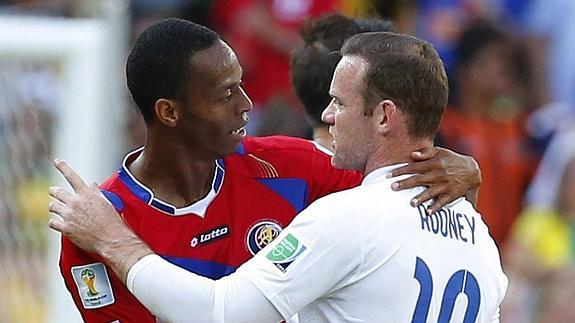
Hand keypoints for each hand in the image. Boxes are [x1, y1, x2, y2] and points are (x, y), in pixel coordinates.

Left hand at [48, 159, 151, 281]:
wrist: (112, 239)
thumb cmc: (112, 221)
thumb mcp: (107, 202)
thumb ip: (96, 192)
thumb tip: (92, 185)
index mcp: (87, 194)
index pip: (72, 176)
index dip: (63, 167)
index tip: (57, 161)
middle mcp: (76, 202)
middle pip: (57, 192)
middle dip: (54, 191)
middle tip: (54, 192)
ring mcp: (69, 215)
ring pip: (52, 206)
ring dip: (54, 207)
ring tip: (56, 209)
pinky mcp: (65, 228)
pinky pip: (52, 222)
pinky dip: (55, 222)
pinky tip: (58, 223)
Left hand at [389, 147, 480, 213]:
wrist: (472, 171)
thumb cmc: (452, 160)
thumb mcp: (441, 152)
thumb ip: (426, 153)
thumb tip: (412, 155)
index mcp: (435, 163)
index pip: (414, 167)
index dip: (401, 170)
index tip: (389, 175)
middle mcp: (439, 174)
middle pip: (419, 179)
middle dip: (406, 183)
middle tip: (393, 187)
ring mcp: (445, 185)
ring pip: (431, 192)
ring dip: (421, 198)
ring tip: (412, 203)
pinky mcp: (451, 195)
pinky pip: (443, 202)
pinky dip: (436, 207)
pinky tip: (428, 212)